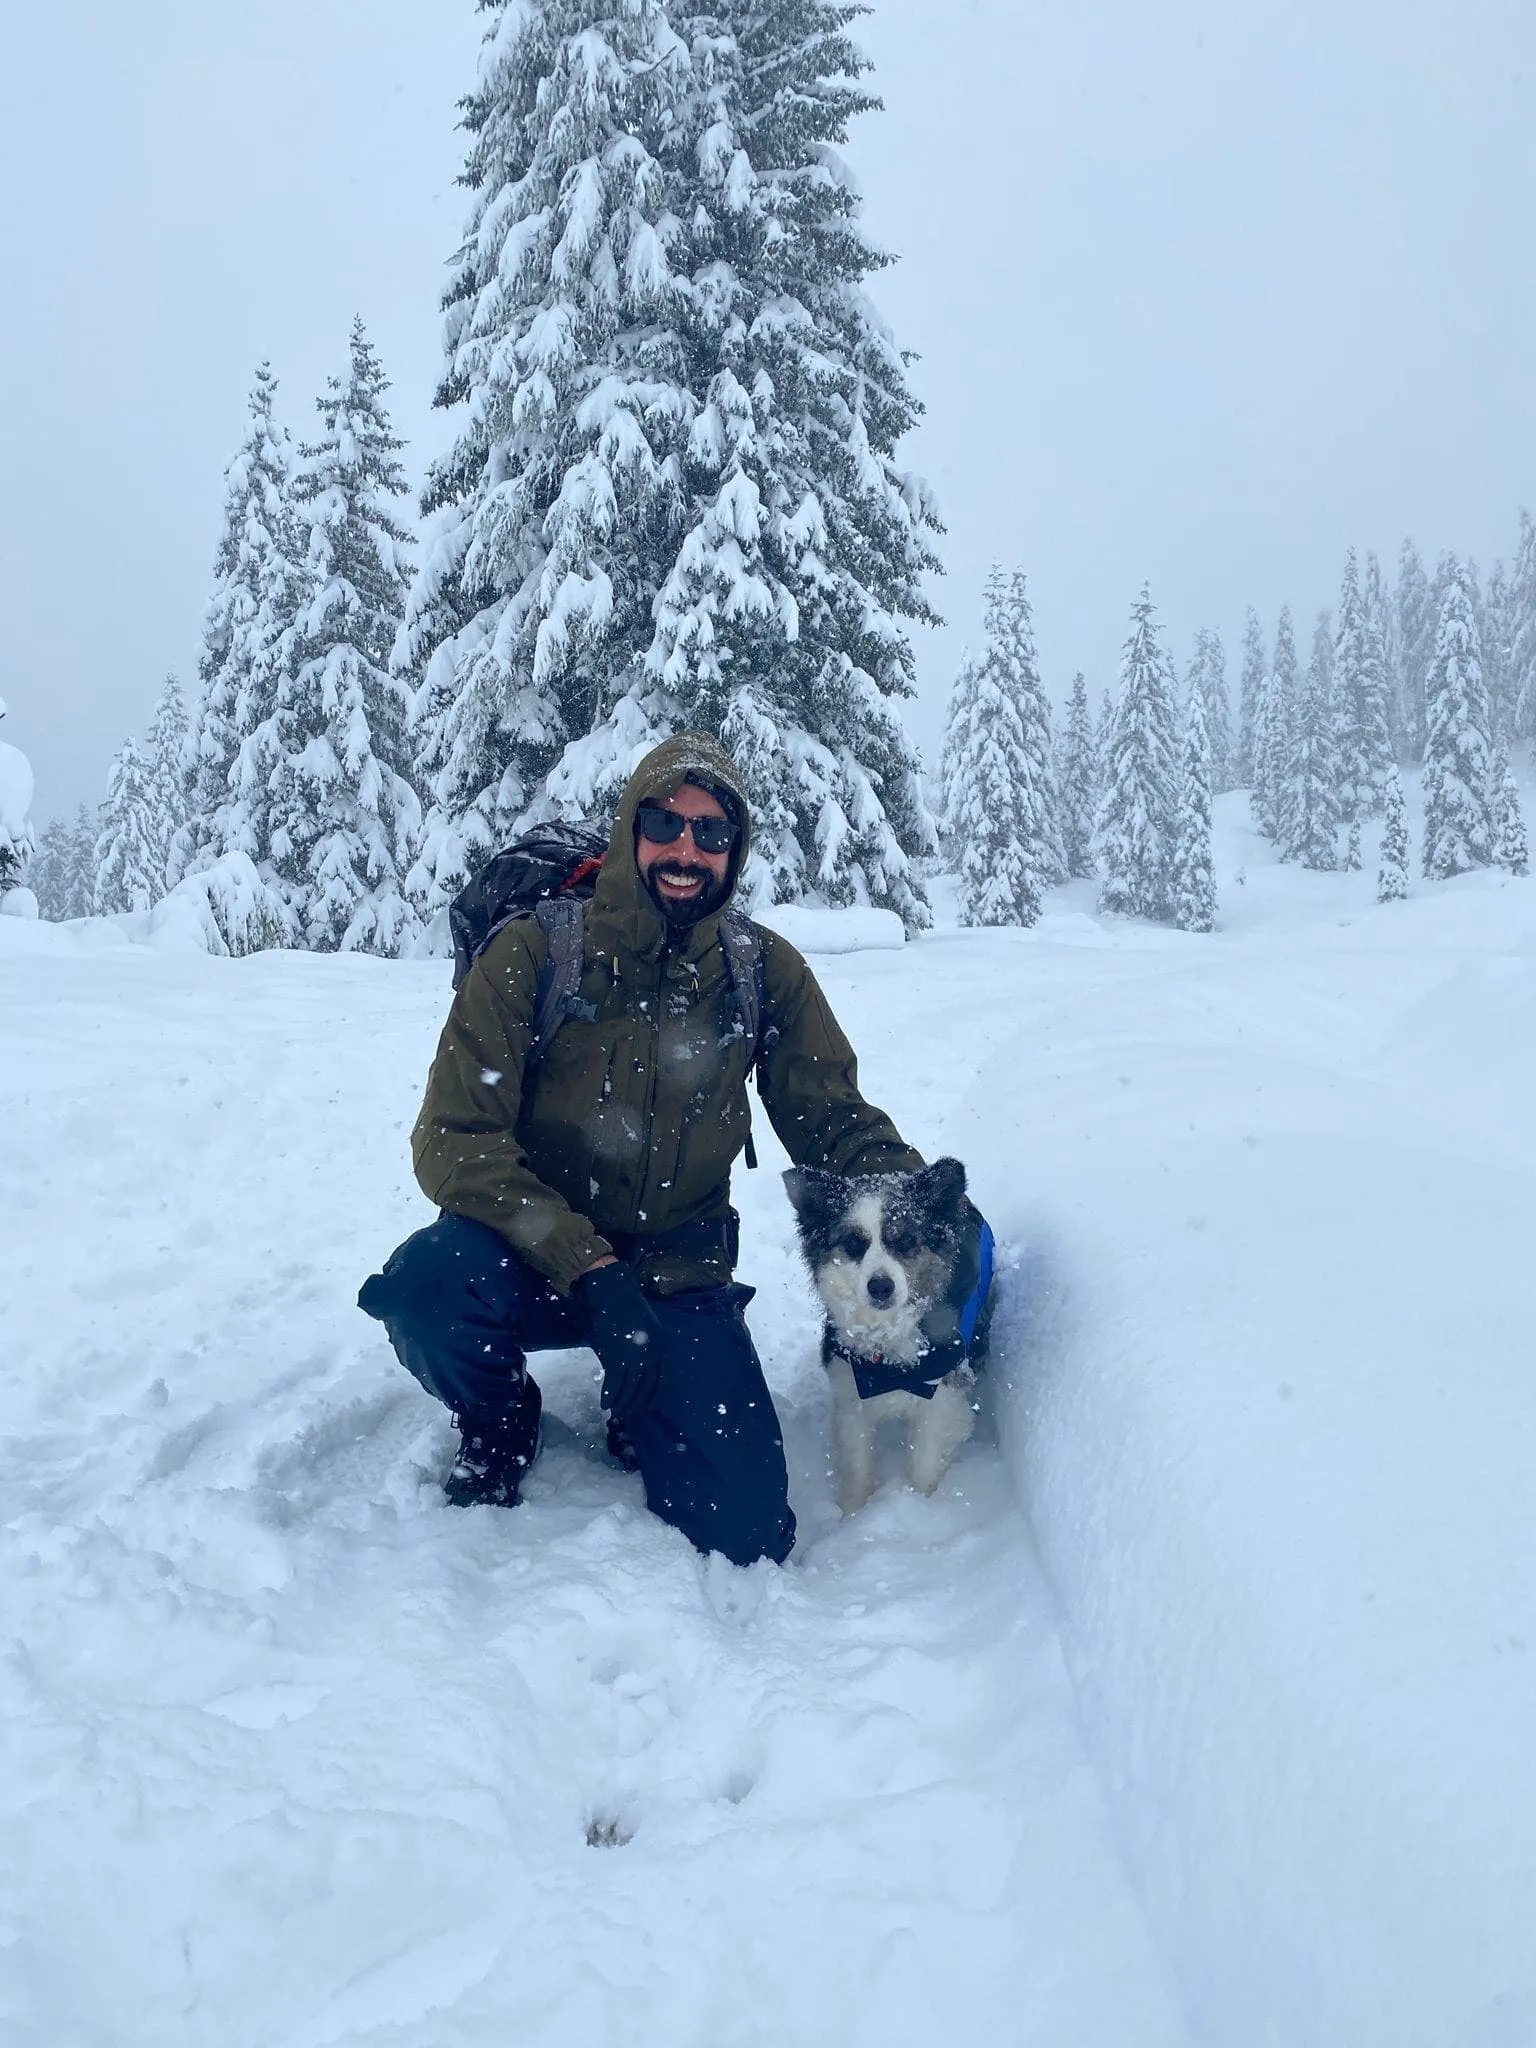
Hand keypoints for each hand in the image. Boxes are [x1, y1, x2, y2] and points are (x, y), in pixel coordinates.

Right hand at [574, 1261, 663, 1421]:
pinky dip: (609, 1395)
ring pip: (632, 1388)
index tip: (652, 1407)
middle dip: (638, 1403)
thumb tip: (635, 1372)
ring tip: (616, 1412)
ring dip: (623, 1403)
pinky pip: (615, 1383)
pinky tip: (604, 1403)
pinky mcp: (618, 1356)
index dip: (658, 1395)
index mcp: (663, 1345)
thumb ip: (644, 1350)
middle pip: (648, 1387)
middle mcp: (653, 1353)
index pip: (665, 1379)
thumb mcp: (645, 1329)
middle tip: (629, 1412)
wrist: (612, 1290)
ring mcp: (636, 1356)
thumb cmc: (626, 1307)